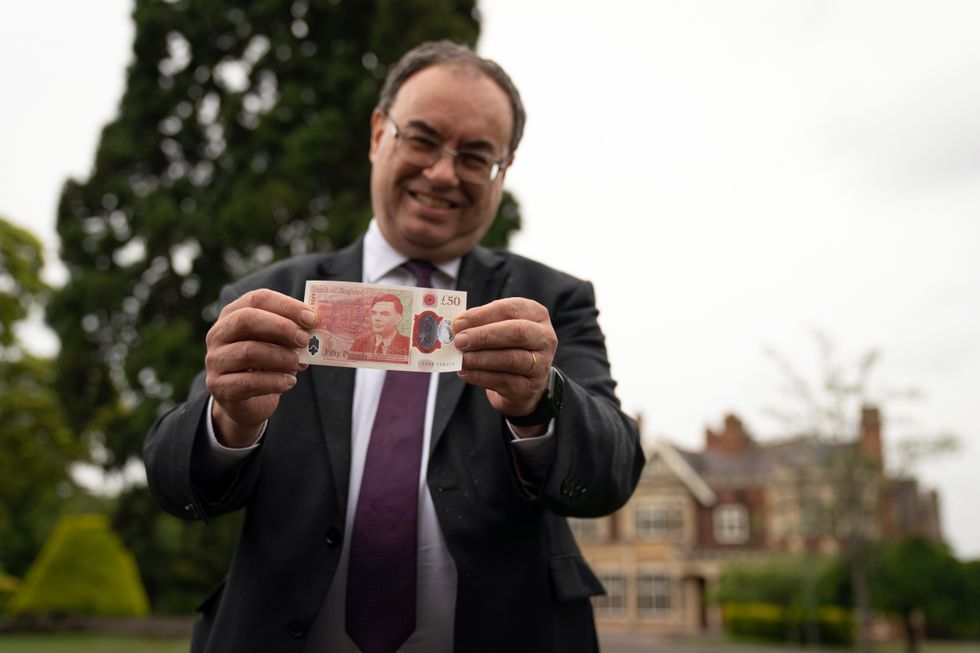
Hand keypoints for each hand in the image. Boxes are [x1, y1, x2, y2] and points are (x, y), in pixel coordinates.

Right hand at [204, 289, 314, 446]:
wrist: (246, 402)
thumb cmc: (266, 364)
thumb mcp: (277, 343)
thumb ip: (291, 331)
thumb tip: (315, 324)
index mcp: (233, 314)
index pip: (257, 299)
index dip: (287, 306)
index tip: (311, 318)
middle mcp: (218, 334)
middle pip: (247, 319)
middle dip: (282, 327)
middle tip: (305, 340)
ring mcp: (215, 361)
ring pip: (249, 351)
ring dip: (282, 357)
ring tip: (301, 364)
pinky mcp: (220, 387)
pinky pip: (249, 382)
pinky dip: (275, 382)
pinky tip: (290, 382)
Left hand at [452, 298, 556, 434]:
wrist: (523, 384)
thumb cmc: (507, 348)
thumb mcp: (499, 329)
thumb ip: (481, 324)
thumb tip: (456, 325)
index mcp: (536, 315)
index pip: (511, 309)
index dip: (483, 315)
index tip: (459, 322)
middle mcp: (544, 338)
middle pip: (516, 332)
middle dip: (484, 336)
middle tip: (459, 340)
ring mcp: (541, 364)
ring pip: (510, 359)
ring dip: (480, 358)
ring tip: (460, 359)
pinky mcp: (529, 387)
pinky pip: (503, 380)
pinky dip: (480, 376)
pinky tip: (465, 373)